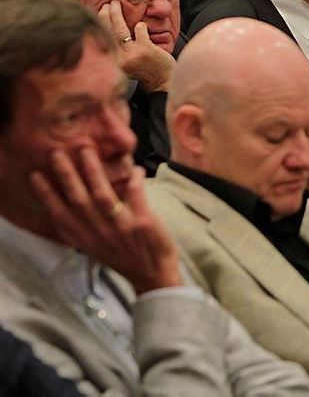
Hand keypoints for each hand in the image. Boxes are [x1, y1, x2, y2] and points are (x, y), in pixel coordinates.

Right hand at [29, 148, 182, 293]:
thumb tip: (69, 207)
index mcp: (85, 238)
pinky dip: (134, 179)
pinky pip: (136, 195)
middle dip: (66, 175)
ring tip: (86, 151)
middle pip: (78, 199)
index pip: (60, 215)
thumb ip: (82, 230)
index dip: (46, 195)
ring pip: (102, 194)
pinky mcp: (142, 222)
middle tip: (57, 153)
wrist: (153, 276)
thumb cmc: (124, 259)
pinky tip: (134, 167)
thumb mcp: (95, 248)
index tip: (36, 175)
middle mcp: (98, 232)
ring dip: (93, 171)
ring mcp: (120, 227)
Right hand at [99, 1, 174, 92]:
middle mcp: (119, 58)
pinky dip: (141, 25)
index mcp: (112, 61)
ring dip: (116, 14)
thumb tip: (108, 29)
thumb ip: (117, 50)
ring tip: (115, 4)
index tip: (98, 12)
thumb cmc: (144, 70)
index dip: (98, 23)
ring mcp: (132, 53)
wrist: (163, 82)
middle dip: (105, 14)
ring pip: (119, 28)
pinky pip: (139, 29)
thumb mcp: (125, 63)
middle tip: (106, 4)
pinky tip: (141, 25)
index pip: (101, 38)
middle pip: (107, 31)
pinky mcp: (145, 49)